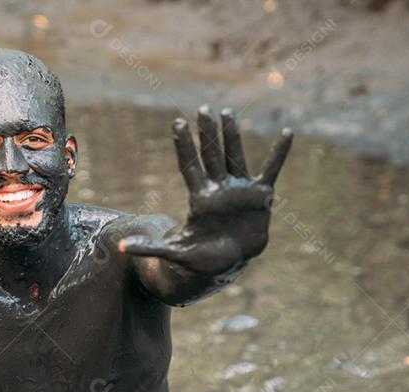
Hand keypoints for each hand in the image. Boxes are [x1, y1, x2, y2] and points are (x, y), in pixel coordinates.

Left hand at [121, 106, 292, 271]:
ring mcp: (239, 190)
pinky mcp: (260, 196)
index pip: (189, 166)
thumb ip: (151, 248)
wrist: (229, 265)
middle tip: (203, 109)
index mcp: (200, 199)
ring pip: (235, 156)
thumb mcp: (175, 254)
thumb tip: (120, 248)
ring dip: (232, 135)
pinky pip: (271, 170)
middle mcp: (218, 189)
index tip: (177, 123)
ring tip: (226, 112)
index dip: (184, 146)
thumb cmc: (201, 259)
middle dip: (207, 133)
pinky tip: (287, 133)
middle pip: (211, 155)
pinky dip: (279, 153)